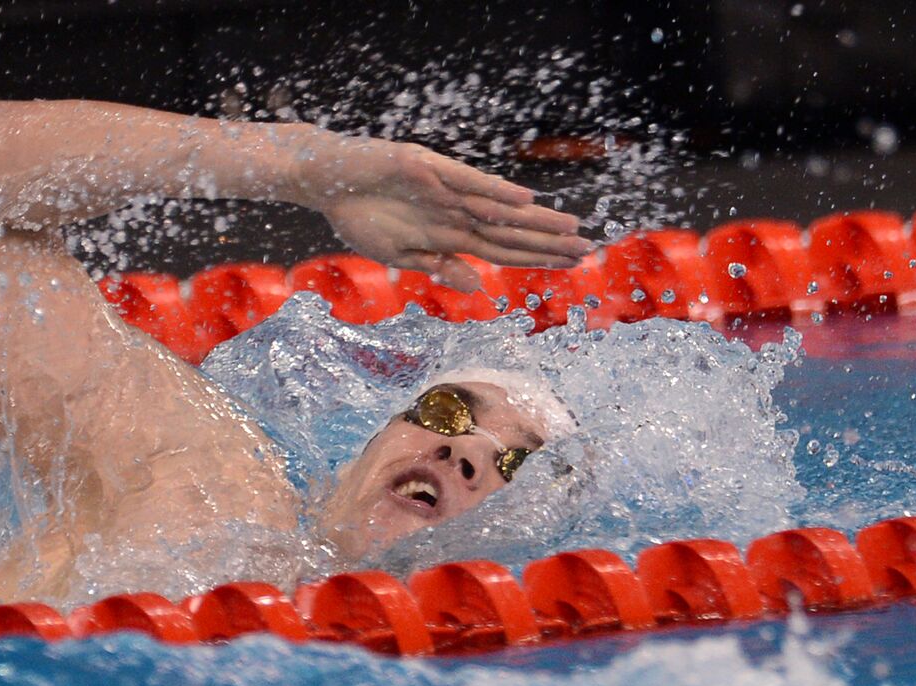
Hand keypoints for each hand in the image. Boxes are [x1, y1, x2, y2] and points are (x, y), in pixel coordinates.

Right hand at [297, 135, 592, 290]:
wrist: (327, 181)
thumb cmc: (360, 217)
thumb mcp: (399, 253)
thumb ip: (438, 265)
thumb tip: (477, 286)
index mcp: (450, 234)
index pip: (502, 249)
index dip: (536, 258)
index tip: (569, 265)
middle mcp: (456, 211)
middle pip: (510, 230)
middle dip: (547, 241)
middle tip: (587, 249)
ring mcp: (444, 189)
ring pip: (497, 208)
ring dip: (532, 219)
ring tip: (569, 228)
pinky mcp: (426, 169)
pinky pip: (465, 182)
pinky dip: (493, 191)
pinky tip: (523, 199)